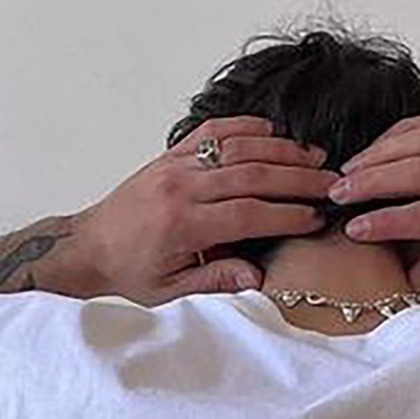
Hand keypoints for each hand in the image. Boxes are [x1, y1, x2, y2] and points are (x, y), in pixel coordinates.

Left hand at [62, 117, 338, 303]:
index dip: (287, 214)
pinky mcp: (170, 155)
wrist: (88, 247)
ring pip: (237, 148)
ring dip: (280, 150)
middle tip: (331, 183)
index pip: (248, 214)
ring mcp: (175, 166)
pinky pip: (211, 133)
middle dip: (297, 179)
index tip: (316, 218)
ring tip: (314, 156)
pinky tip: (272, 131)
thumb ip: (216, 280)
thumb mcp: (172, 290)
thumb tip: (257, 276)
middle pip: (252, 175)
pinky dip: (244, 128)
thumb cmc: (129, 272)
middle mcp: (181, 188)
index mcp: (183, 225)